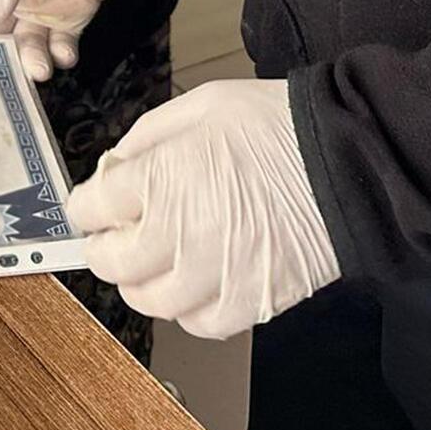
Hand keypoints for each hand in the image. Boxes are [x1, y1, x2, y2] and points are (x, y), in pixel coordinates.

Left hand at [66, 79, 340, 338]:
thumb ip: (148, 136)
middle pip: (114, 262)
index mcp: (163, 179)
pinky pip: (200, 324)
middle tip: (108, 236)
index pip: (93, 207)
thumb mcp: (200, 105)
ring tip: (148, 261)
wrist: (345, 161)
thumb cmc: (277, 126)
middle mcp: (182, 234)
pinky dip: (186, 310)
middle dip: (102, 247)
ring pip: (151, 301)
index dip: (85, 205)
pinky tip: (192, 284)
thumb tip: (117, 165)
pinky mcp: (250, 302)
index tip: (89, 204)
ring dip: (140, 282)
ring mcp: (216, 275)